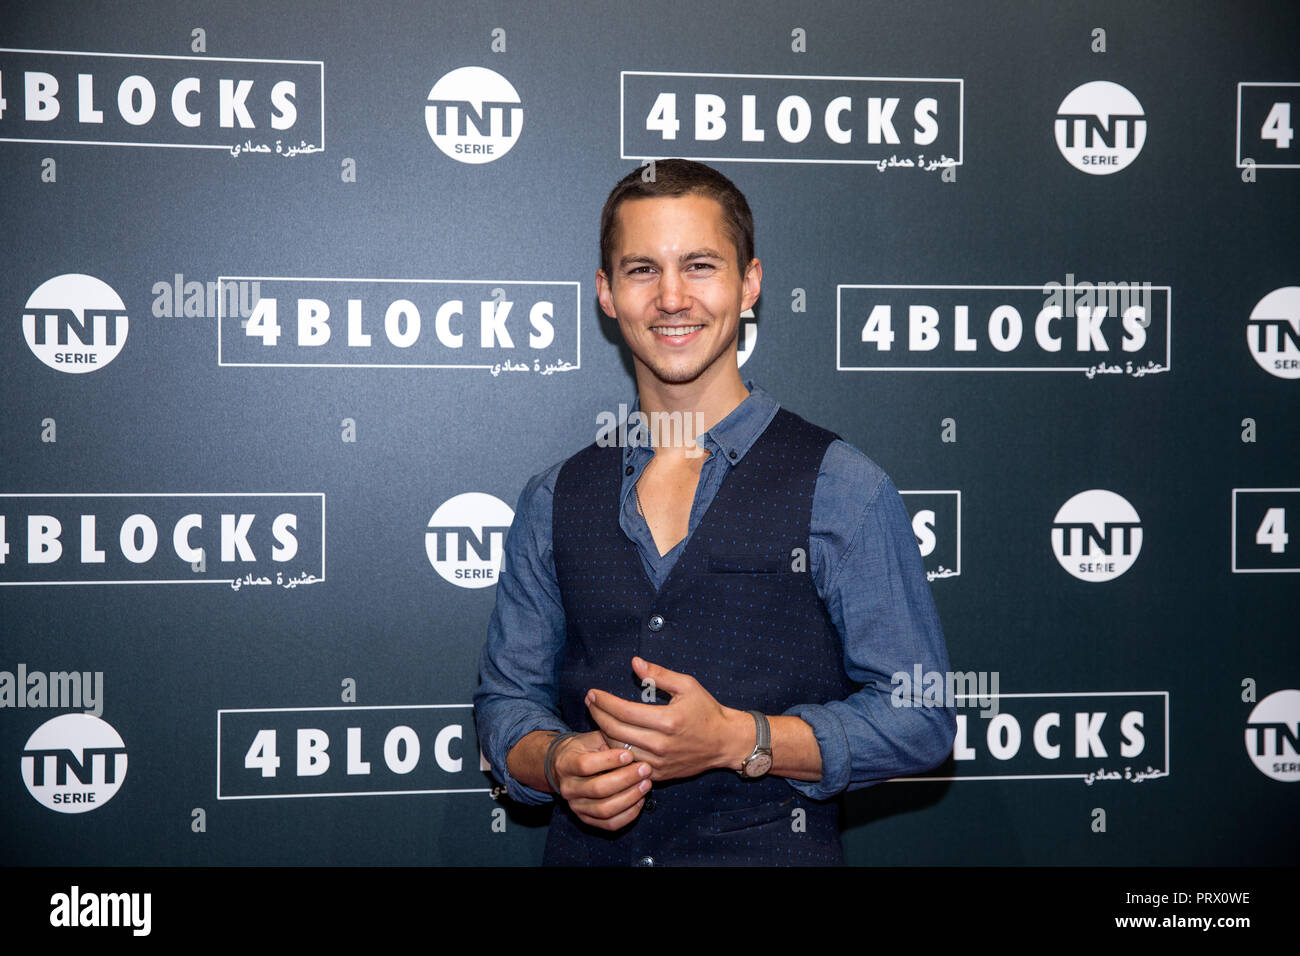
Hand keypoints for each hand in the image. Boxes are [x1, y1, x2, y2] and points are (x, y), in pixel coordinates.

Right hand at [550, 729, 652, 830]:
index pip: (585, 765)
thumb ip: (608, 740)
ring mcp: (576, 806)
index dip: (609, 760)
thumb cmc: (584, 750)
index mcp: (566, 764)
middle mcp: (568, 788)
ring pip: (605, 809)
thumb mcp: (591, 739)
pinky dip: (628, 814)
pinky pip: (610, 824)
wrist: (567, 768)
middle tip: (645, 769)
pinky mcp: (586, 819)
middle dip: (626, 779)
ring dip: (630, 797)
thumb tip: (632, 746)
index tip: (630, 755)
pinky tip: (640, 800)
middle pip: (597, 789)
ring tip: (646, 784)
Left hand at [585, 657, 749, 781]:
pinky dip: (616, 750)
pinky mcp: (659, 774)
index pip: (623, 711)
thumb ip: (659, 674)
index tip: (593, 693)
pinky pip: (629, 763)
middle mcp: (660, 744)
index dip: (604, 701)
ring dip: (603, 732)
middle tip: (590, 702)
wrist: (724, 742)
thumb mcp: (686, 685)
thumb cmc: (706, 710)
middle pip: (615, 730)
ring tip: (597, 717)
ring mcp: (658, 763)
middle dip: (597, 714)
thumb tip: (634, 662)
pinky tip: (611, 737)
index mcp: (667, 721)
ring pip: (618, 749)